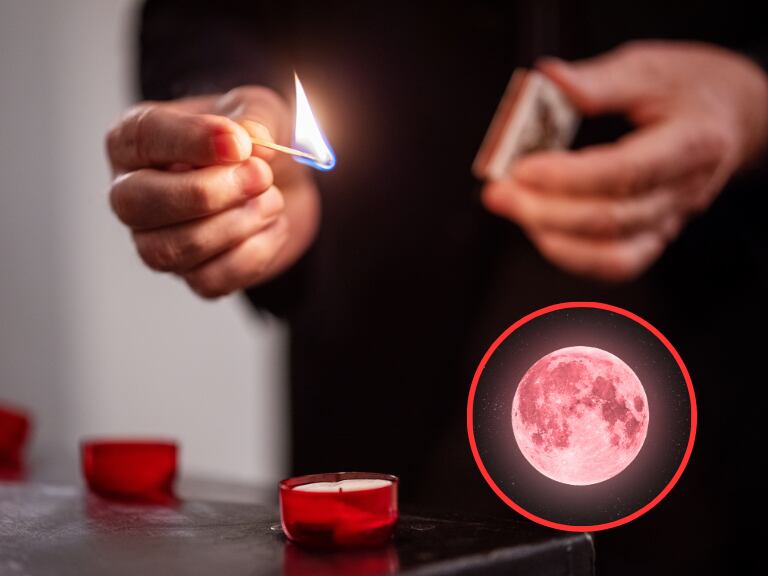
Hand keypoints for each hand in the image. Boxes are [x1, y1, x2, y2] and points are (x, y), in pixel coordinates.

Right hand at [106, 87, 319, 297]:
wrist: (284, 181)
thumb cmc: (255, 141)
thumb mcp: (259, 111)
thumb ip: (254, 119)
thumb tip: (250, 141)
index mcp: (136, 140)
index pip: (142, 137)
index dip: (191, 141)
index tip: (240, 144)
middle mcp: (133, 193)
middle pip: (137, 204)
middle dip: (206, 194)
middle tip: (261, 176)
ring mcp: (157, 240)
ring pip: (172, 250)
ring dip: (235, 225)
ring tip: (273, 199)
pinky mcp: (192, 274)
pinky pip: (208, 281)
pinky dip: (252, 256)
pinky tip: (274, 226)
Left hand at [483, 41, 767, 280]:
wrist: (734, 118)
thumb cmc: (695, 90)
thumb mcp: (651, 68)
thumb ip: (598, 81)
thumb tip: (550, 82)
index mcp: (689, 144)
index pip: (624, 173)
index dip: (567, 177)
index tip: (522, 168)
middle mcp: (682, 192)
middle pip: (611, 221)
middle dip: (544, 211)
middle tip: (499, 193)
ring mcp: (668, 221)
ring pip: (613, 256)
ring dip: (553, 240)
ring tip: (516, 212)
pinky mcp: (653, 235)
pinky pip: (615, 264)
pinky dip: (573, 256)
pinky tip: (542, 233)